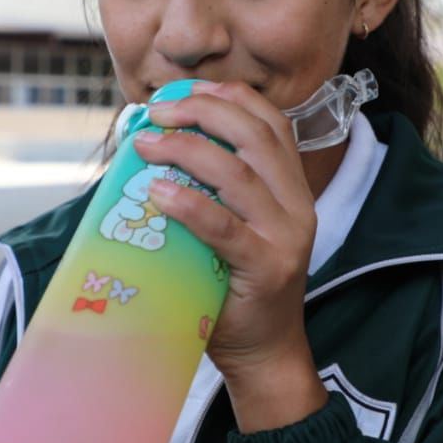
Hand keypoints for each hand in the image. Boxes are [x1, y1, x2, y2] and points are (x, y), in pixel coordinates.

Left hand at [137, 82, 327, 430]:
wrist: (264, 352)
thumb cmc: (234, 286)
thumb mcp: (235, 227)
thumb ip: (214, 191)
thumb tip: (152, 148)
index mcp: (292, 187)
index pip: (271, 123)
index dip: (229, 96)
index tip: (185, 90)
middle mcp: (297, 205)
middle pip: (255, 136)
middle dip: (203, 111)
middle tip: (156, 114)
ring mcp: (285, 237)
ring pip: (239, 173)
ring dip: (187, 149)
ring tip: (146, 145)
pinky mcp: (265, 268)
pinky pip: (225, 227)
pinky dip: (189, 205)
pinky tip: (158, 192)